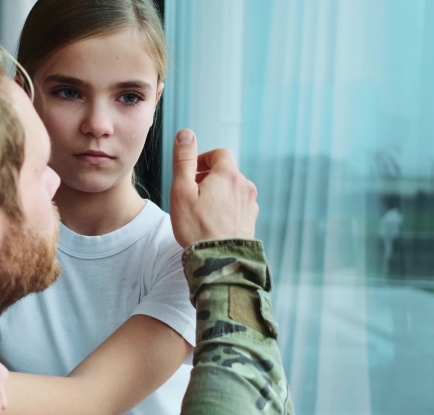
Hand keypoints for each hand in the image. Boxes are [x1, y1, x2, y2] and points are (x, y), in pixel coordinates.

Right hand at [169, 129, 258, 245]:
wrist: (219, 261)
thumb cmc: (196, 226)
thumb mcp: (182, 190)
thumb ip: (184, 160)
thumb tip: (186, 134)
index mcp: (228, 175)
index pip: (219, 153)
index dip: (203, 159)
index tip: (191, 174)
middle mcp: (244, 186)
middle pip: (226, 172)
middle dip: (209, 178)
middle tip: (191, 194)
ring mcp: (251, 204)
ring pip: (232, 190)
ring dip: (218, 194)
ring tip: (202, 211)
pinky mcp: (251, 220)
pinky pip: (237, 206)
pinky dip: (226, 209)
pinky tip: (212, 223)